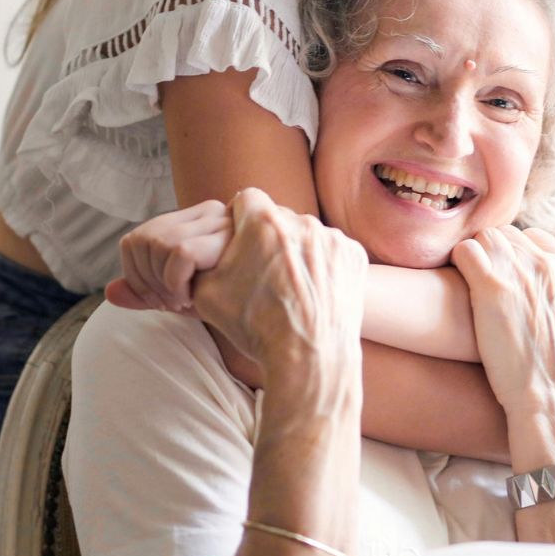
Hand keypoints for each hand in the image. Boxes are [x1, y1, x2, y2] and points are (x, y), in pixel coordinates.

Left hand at [106, 199, 230, 312]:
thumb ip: (146, 293)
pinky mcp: (226, 234)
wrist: (268, 311)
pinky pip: (180, 252)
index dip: (135, 274)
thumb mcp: (178, 296)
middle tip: (170, 305)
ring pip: (159, 244)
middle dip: (147, 283)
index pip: (136, 239)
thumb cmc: (226, 300)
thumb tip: (110, 291)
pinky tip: (193, 299)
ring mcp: (218, 220)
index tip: (158, 300)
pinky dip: (177, 282)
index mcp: (190, 221)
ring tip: (183, 302)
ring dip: (163, 285)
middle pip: (143, 240)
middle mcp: (205, 212)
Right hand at [190, 188, 367, 382]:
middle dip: (269, 238)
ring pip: (306, 235)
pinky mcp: (353, 255)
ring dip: (297, 252)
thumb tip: (201, 250)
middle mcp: (301, 221)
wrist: (308, 357)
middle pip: (278, 218)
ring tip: (291, 288)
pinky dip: (323, 266)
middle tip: (264, 271)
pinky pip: (332, 252)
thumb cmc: (255, 326)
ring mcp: (332, 238)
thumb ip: (202, 259)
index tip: (240, 238)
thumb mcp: (206, 293)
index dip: (239, 218)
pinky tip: (315, 293)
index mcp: (262, 222)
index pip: (246, 199)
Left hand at [453, 226, 554, 418]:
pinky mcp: (492, 286)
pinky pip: (466, 250)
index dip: (519, 256)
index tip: (509, 277)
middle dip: (497, 255)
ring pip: (487, 237)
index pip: (537, 238)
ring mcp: (522, 272)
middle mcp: (552, 264)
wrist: (550, 395)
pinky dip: (459, 263)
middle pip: (510, 235)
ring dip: (478, 257)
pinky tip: (459, 282)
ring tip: (471, 282)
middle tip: (486, 281)